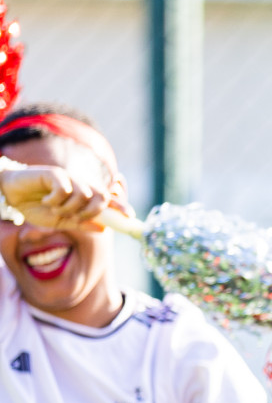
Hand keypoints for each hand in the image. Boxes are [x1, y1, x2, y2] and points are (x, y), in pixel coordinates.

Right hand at [0, 161, 117, 230]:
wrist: (12, 195)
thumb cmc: (37, 207)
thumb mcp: (60, 221)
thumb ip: (80, 223)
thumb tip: (103, 229)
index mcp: (85, 196)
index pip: (108, 198)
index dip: (120, 205)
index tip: (129, 215)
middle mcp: (81, 185)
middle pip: (102, 196)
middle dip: (93, 211)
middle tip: (75, 218)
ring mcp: (69, 177)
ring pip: (85, 194)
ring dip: (70, 208)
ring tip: (55, 209)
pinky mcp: (55, 173)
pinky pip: (66, 188)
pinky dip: (57, 199)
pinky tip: (46, 200)